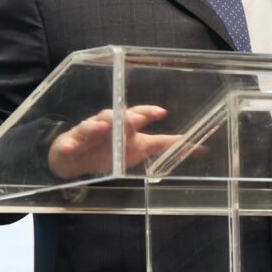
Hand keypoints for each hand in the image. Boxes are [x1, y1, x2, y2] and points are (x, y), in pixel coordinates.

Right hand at [47, 105, 181, 179]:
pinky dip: (70, 144)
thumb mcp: (139, 150)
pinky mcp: (70, 142)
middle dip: (127, 116)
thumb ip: (166, 146)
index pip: (141, 116)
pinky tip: (70, 147)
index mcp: (127, 128)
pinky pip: (69, 143)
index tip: (162, 112)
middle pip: (118, 117)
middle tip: (137, 119)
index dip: (150, 113)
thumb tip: (202, 147)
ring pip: (94, 124)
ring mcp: (89, 132)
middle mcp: (109, 125)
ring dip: (99, 124)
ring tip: (104, 126)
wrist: (76, 159)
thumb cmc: (111, 151)